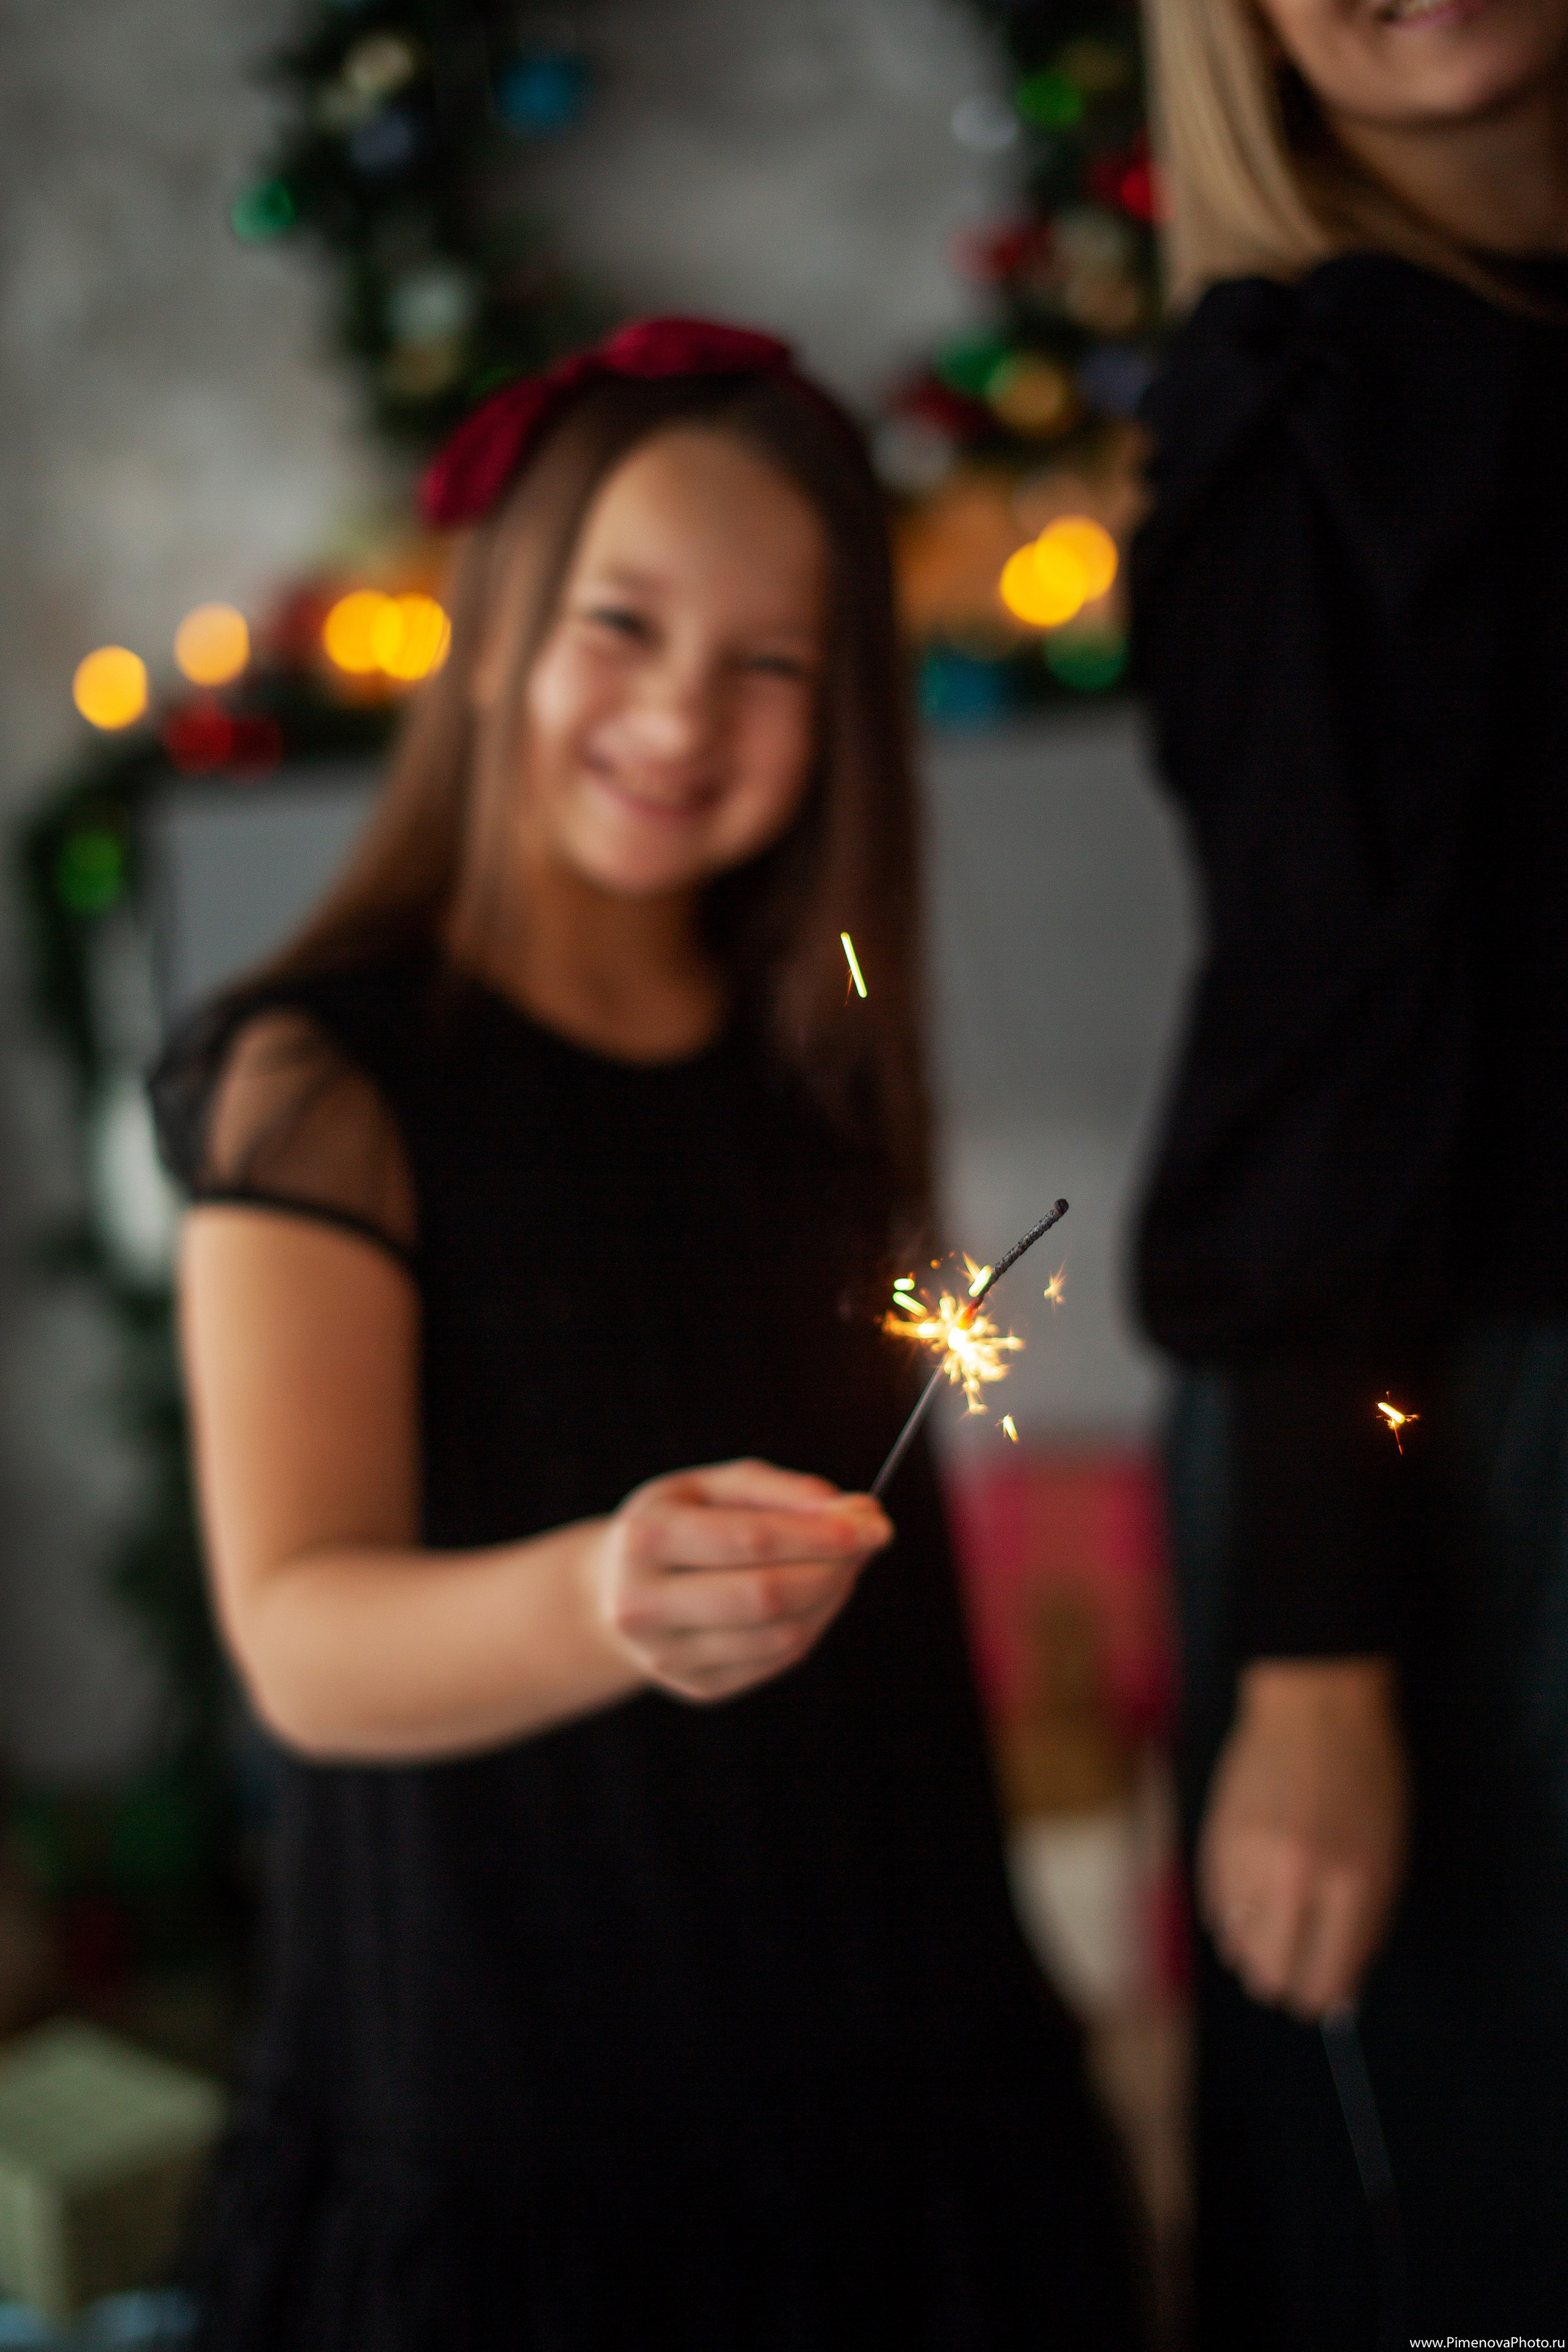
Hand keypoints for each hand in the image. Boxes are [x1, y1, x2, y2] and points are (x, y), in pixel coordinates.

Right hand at [590, 1458, 890, 1704]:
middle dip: (835, 1566)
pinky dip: (814, 1622)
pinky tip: (817, 1594)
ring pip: (781, 1635)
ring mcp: (667, 1656)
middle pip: (768, 1595)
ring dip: (832, 1595)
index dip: (822, 1532)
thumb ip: (780, 1491)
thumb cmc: (679, 1524)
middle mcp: (645, 1605)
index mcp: (647, 1539)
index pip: (752, 1539)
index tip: (873, 1519)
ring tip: (844, 1561)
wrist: (616, 1590)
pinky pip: (778, 1660)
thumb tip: (854, 1512)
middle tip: (871, 1539)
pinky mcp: (697, 1687)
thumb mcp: (712, 1487)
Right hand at [1198, 1658, 1408, 2019]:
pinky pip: (1215, 1907)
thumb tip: (1338, 1987)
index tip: (1317, 1999)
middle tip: (1290, 1974)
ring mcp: (1250, 1856)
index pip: (1325, 1977)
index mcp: (1353, 1884)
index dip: (1321, 1997)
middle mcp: (1297, 1877)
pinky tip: (1247, 1905)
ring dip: (1253, 1949)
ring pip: (1237, 1945)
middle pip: (1272, 1972)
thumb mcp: (1388, 1854)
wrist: (1315, 1705)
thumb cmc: (1366, 1777)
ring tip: (1268, 1933)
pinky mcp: (1217, 1838)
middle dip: (1283, 1982)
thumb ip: (1365, 1923)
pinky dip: (1230, 1917)